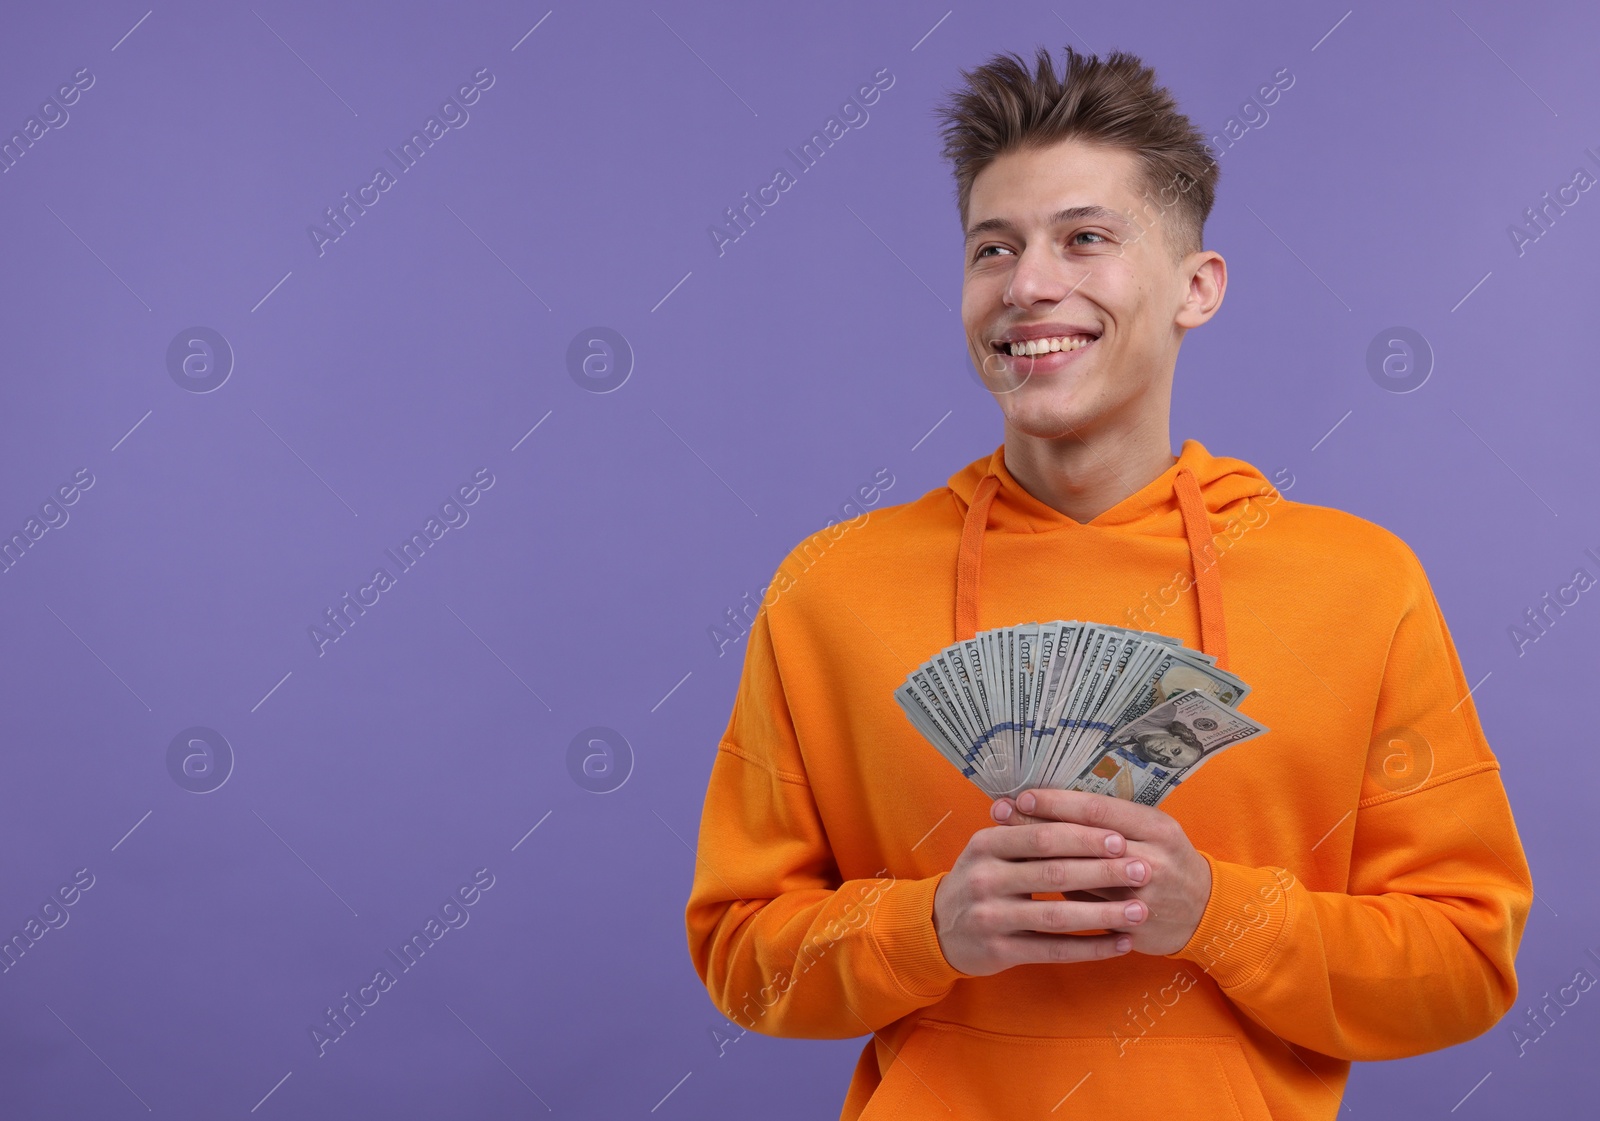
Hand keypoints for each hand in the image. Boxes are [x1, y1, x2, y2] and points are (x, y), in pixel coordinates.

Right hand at [931, 804, 1148, 975]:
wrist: (938, 927)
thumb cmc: (979, 881)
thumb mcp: (989, 850)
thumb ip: (1026, 832)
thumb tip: (1083, 808)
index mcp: (986, 844)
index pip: (1042, 836)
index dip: (1084, 837)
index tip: (1122, 839)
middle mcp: (985, 879)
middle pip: (1053, 873)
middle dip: (1103, 872)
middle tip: (1142, 870)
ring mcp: (990, 917)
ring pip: (1056, 916)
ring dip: (1103, 914)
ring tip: (1140, 911)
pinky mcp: (999, 951)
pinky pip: (1052, 951)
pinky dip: (1090, 948)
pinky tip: (1120, 944)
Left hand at [994, 789, 1211, 955]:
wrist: (1206, 913)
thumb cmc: (1167, 861)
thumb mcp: (1151, 831)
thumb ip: (1110, 822)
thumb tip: (1050, 805)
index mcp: (1156, 828)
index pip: (1098, 809)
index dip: (1056, 802)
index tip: (1022, 795)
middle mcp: (1152, 860)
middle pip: (1083, 840)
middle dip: (1037, 826)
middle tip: (999, 814)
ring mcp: (1144, 897)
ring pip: (1080, 878)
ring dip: (1038, 862)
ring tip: (1004, 851)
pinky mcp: (1133, 926)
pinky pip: (1086, 912)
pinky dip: (1055, 898)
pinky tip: (1027, 890)